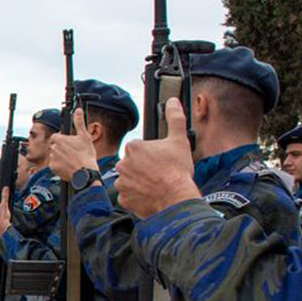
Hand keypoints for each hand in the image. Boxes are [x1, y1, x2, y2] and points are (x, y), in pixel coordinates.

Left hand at [48, 108, 100, 180]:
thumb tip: (78, 110)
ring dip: (60, 157)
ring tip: (71, 160)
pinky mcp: (52, 168)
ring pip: (54, 156)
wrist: (85, 173)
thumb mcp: (84, 136)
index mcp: (59, 139)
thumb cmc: (86, 155)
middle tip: (72, 153)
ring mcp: (52, 158)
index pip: (56, 136)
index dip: (62, 139)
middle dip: (62, 148)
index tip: (69, 143)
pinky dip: (59, 166)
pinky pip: (54, 165)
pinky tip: (68, 166)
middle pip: (55, 146)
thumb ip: (79, 122)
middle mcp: (53, 148)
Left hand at [115, 99, 200, 217]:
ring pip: (129, 179)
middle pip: (133, 164)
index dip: (151, 155)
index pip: (139, 149)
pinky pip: (129, 196)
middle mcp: (122, 164)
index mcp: (133, 147)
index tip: (160, 161)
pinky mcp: (123, 198)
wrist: (176, 197)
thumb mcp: (179, 140)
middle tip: (159, 173)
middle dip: (143, 168)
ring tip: (155, 185)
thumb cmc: (177, 170)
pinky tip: (149, 195)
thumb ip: (175, 118)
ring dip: (139, 182)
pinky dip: (137, 196)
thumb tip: (173, 102)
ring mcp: (121, 182)